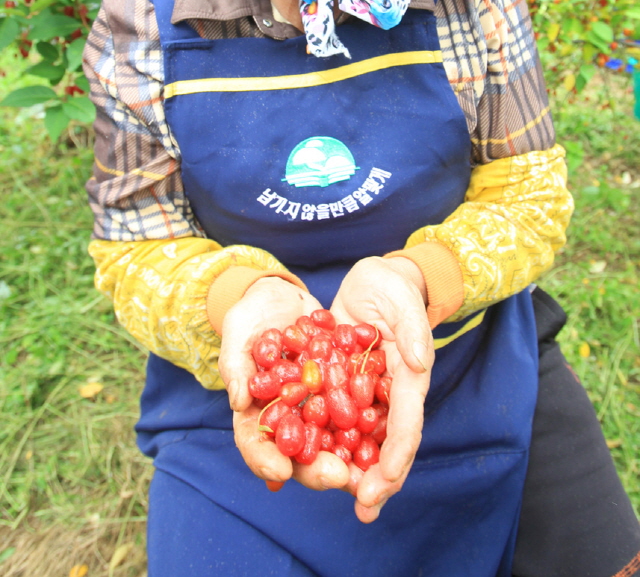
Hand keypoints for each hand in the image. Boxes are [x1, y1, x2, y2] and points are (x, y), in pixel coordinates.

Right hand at [218, 277, 350, 491]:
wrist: (284, 296)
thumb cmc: (253, 313)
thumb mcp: (239, 331)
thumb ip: (236, 364)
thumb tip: (239, 401)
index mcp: (255, 410)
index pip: (254, 442)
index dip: (264, 459)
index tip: (281, 469)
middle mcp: (287, 416)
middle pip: (297, 451)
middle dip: (316, 469)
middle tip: (338, 476)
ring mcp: (314, 407)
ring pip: (328, 440)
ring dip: (347, 459)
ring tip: (366, 470)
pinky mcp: (338, 393)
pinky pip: (353, 412)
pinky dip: (367, 426)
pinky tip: (384, 432)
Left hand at [330, 256, 432, 522]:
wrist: (371, 281)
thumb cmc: (392, 287)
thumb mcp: (402, 298)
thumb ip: (413, 329)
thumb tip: (418, 364)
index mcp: (408, 379)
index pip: (406, 426)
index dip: (396, 458)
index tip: (381, 485)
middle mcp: (387, 394)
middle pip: (384, 444)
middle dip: (374, 478)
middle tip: (362, 509)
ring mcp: (364, 393)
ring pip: (357, 439)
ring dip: (348, 467)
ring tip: (333, 493)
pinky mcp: (341, 386)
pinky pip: (331, 418)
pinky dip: (323, 440)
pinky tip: (304, 459)